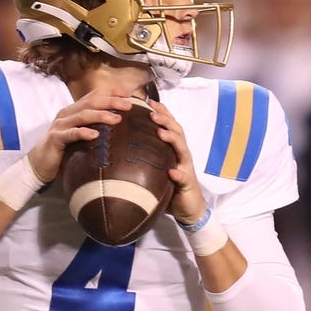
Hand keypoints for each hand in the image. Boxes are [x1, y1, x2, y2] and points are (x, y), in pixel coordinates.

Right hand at [27, 92, 133, 182]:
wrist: (38, 165)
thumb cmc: (64, 150)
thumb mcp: (80, 135)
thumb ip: (95, 127)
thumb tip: (120, 124)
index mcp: (74, 110)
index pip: (94, 95)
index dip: (111, 92)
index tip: (129, 93)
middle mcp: (67, 114)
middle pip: (91, 102)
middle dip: (111, 102)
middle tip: (129, 105)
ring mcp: (60, 125)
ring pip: (82, 115)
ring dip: (101, 115)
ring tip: (117, 119)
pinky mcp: (55, 138)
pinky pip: (71, 134)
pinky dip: (83, 132)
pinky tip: (95, 135)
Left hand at [149, 100, 207, 224]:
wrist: (188, 209)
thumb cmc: (170, 187)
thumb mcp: (156, 168)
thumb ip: (146, 157)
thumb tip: (121, 146)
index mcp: (174, 150)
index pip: (169, 126)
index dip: (161, 112)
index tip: (148, 101)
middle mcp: (182, 155)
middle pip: (177, 132)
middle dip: (165, 120)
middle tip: (151, 112)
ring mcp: (186, 168)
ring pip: (182, 149)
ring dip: (172, 139)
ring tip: (161, 133)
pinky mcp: (188, 184)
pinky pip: (184, 178)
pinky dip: (179, 174)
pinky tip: (173, 172)